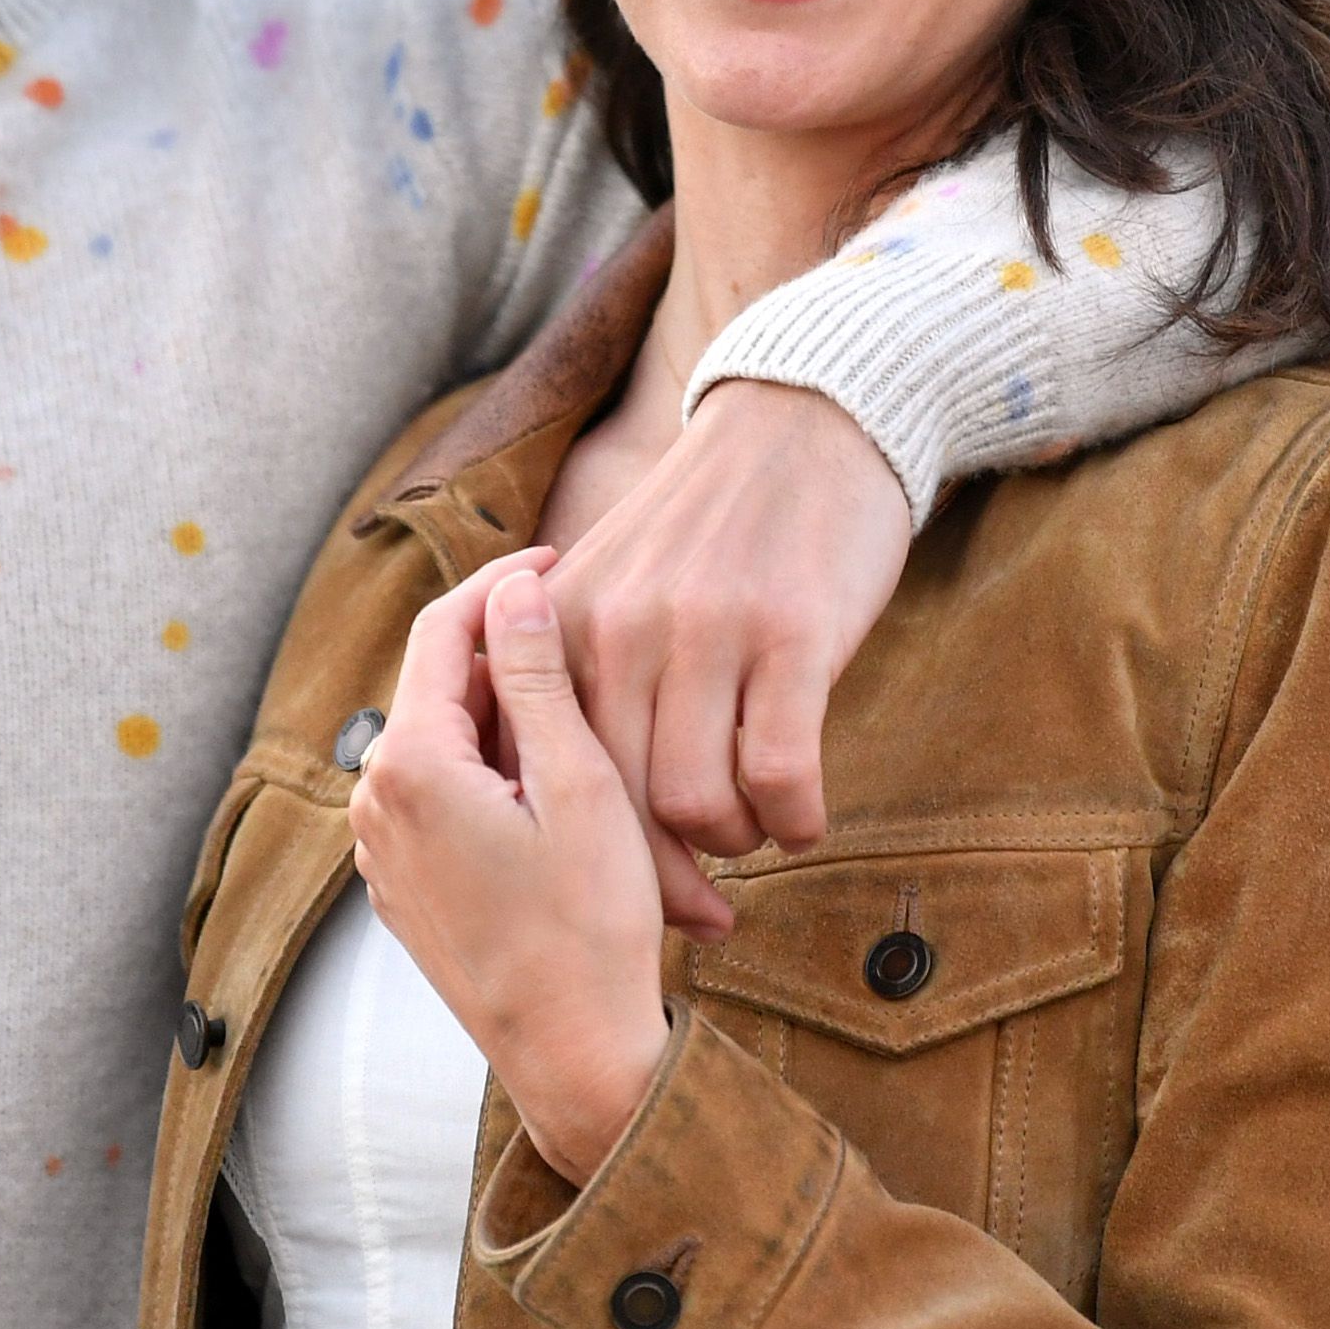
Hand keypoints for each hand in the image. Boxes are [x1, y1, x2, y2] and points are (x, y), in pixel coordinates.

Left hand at [351, 551, 671, 1185]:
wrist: (573, 1055)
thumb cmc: (591, 926)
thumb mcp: (580, 784)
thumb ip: (538, 677)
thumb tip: (516, 587)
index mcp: (410, 765)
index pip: (442, 629)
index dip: (502, 581)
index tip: (562, 557)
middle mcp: (375, 801)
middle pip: (440, 685)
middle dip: (509, 655)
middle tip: (592, 634)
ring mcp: (381, 849)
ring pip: (442, 741)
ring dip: (504, 717)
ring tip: (588, 715)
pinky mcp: (401, 886)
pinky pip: (439, 796)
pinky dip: (490, 772)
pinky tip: (555, 786)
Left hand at [546, 378, 909, 893]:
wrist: (802, 424)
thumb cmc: (706, 527)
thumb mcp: (605, 582)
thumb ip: (559, 673)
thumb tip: (527, 793)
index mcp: (560, 621)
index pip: (540, 768)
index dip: (576, 845)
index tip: (618, 889)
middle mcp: (618, 629)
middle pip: (616, 804)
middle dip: (662, 876)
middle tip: (700, 904)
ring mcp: (702, 631)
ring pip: (696, 804)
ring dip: (731, 843)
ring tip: (752, 834)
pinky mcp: (789, 635)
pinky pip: (779, 773)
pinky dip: (792, 817)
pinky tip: (800, 815)